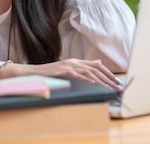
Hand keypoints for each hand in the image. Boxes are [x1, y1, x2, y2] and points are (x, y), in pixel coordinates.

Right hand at [1, 58, 122, 91]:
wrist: (32, 73)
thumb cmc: (49, 74)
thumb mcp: (67, 69)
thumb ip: (82, 67)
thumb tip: (97, 64)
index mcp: (75, 62)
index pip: (96, 66)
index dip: (108, 73)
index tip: (117, 82)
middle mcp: (73, 62)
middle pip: (95, 68)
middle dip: (108, 78)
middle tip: (117, 87)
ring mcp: (67, 66)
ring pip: (89, 72)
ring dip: (101, 80)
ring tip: (109, 88)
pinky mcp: (61, 71)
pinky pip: (76, 75)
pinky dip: (85, 79)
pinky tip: (93, 83)